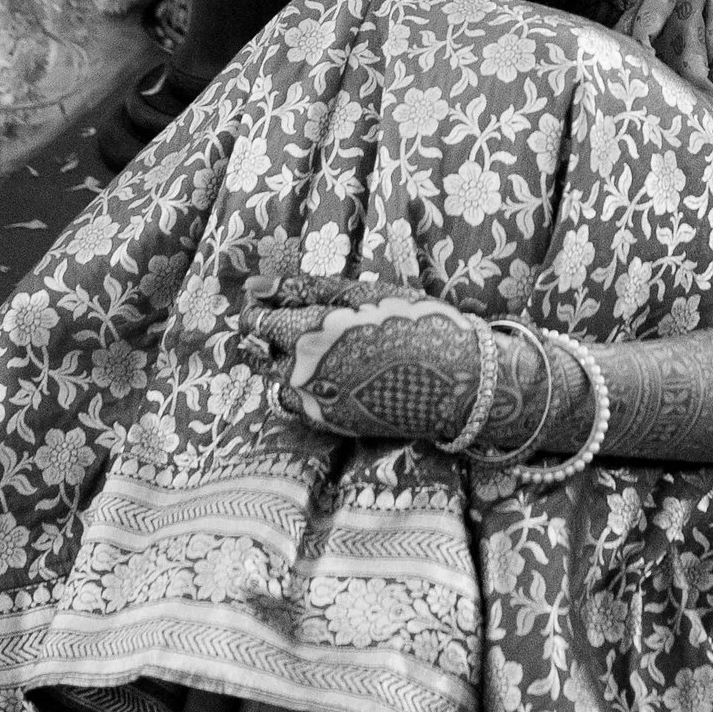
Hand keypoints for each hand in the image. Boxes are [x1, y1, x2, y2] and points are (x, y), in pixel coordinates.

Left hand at [253, 291, 541, 448]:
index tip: (264, 295)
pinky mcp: (330, 425)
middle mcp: (302, 376)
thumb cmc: (414, 323)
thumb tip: (255, 285)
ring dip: (285, 360)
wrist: (457, 380)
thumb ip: (306, 289)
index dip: (256, 305)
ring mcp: (315, 405)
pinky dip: (304, 385)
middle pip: (262, 351)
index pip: (256, 321)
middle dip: (269, 331)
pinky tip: (334, 370)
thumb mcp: (363, 295)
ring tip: (320, 344)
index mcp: (308, 336)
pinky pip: (298, 403)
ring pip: (278, 379)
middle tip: (295, 315)